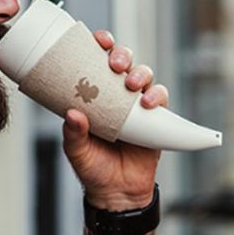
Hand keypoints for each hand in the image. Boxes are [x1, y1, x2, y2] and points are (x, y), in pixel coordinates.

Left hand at [62, 30, 167, 210]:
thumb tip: (72, 113)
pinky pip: (161, 98)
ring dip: (140, 74)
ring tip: (132, 85)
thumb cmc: (94, 170)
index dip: (100, 46)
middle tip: (115, 64)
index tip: (99, 40)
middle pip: (124, 63)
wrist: (117, 194)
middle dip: (121, 56)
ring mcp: (137, 107)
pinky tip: (149, 103)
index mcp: (95, 98)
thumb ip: (73, 133)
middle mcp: (116, 97)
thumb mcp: (77, 152)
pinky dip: (157, 95)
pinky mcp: (156, 120)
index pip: (96, 64)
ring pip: (144, 76)